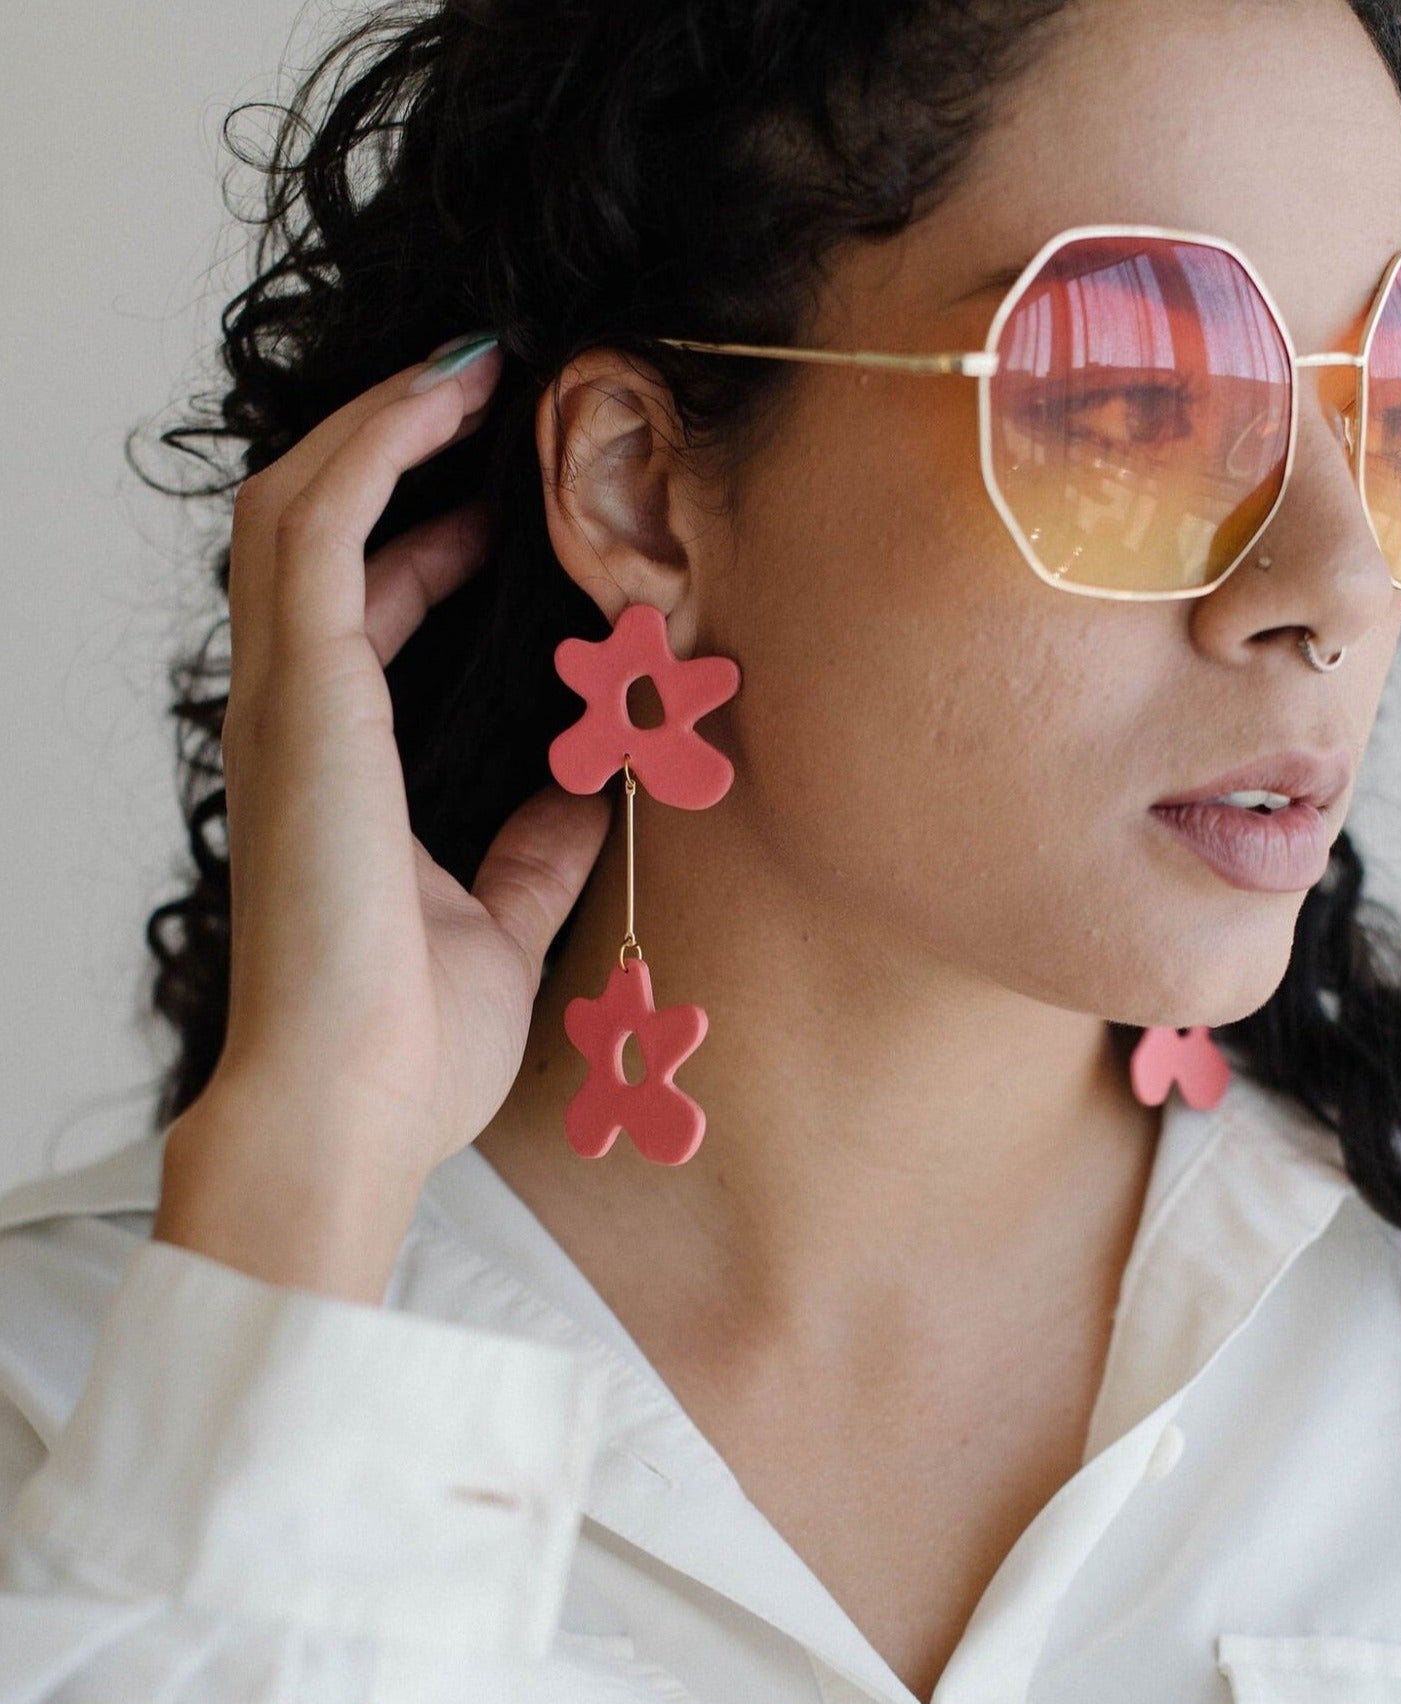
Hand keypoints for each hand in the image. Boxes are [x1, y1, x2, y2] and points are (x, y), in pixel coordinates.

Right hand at [154, 337, 611, 1299]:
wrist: (351, 1114)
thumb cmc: (410, 1042)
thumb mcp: (504, 918)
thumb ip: (537, 848)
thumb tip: (593, 788)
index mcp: (339, 764)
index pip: (362, 608)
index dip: (426, 539)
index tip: (507, 497)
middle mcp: (299, 719)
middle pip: (315, 532)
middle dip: (394, 451)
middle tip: (489, 397)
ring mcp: (288, 704)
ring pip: (299, 507)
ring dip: (383, 425)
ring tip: (473, 373)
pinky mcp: (301, 700)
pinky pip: (321, 531)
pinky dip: (377, 451)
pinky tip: (448, 404)